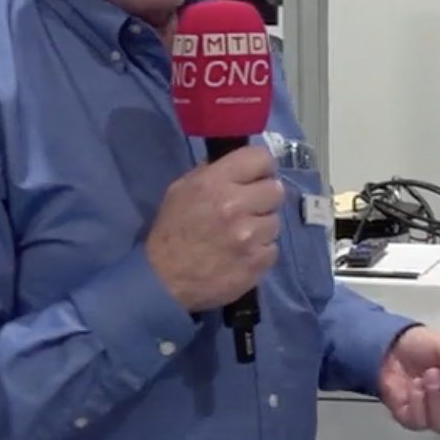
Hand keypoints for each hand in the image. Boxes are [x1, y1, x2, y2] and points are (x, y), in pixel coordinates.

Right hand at [145, 145, 284, 312]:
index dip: (262, 167)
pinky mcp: (259, 261)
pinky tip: (243, 254)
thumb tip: (237, 165)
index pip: (261, 158)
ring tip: (242, 236)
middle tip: (249, 208)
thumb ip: (209, 172)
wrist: (164, 281)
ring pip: (275, 221)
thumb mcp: (180, 191)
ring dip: (262, 227)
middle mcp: (236, 205)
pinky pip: (273, 248)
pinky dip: (261, 251)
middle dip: (264, 197)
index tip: (257, 176)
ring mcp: (250, 235)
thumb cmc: (170, 232)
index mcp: (215, 182)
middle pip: (276, 189)